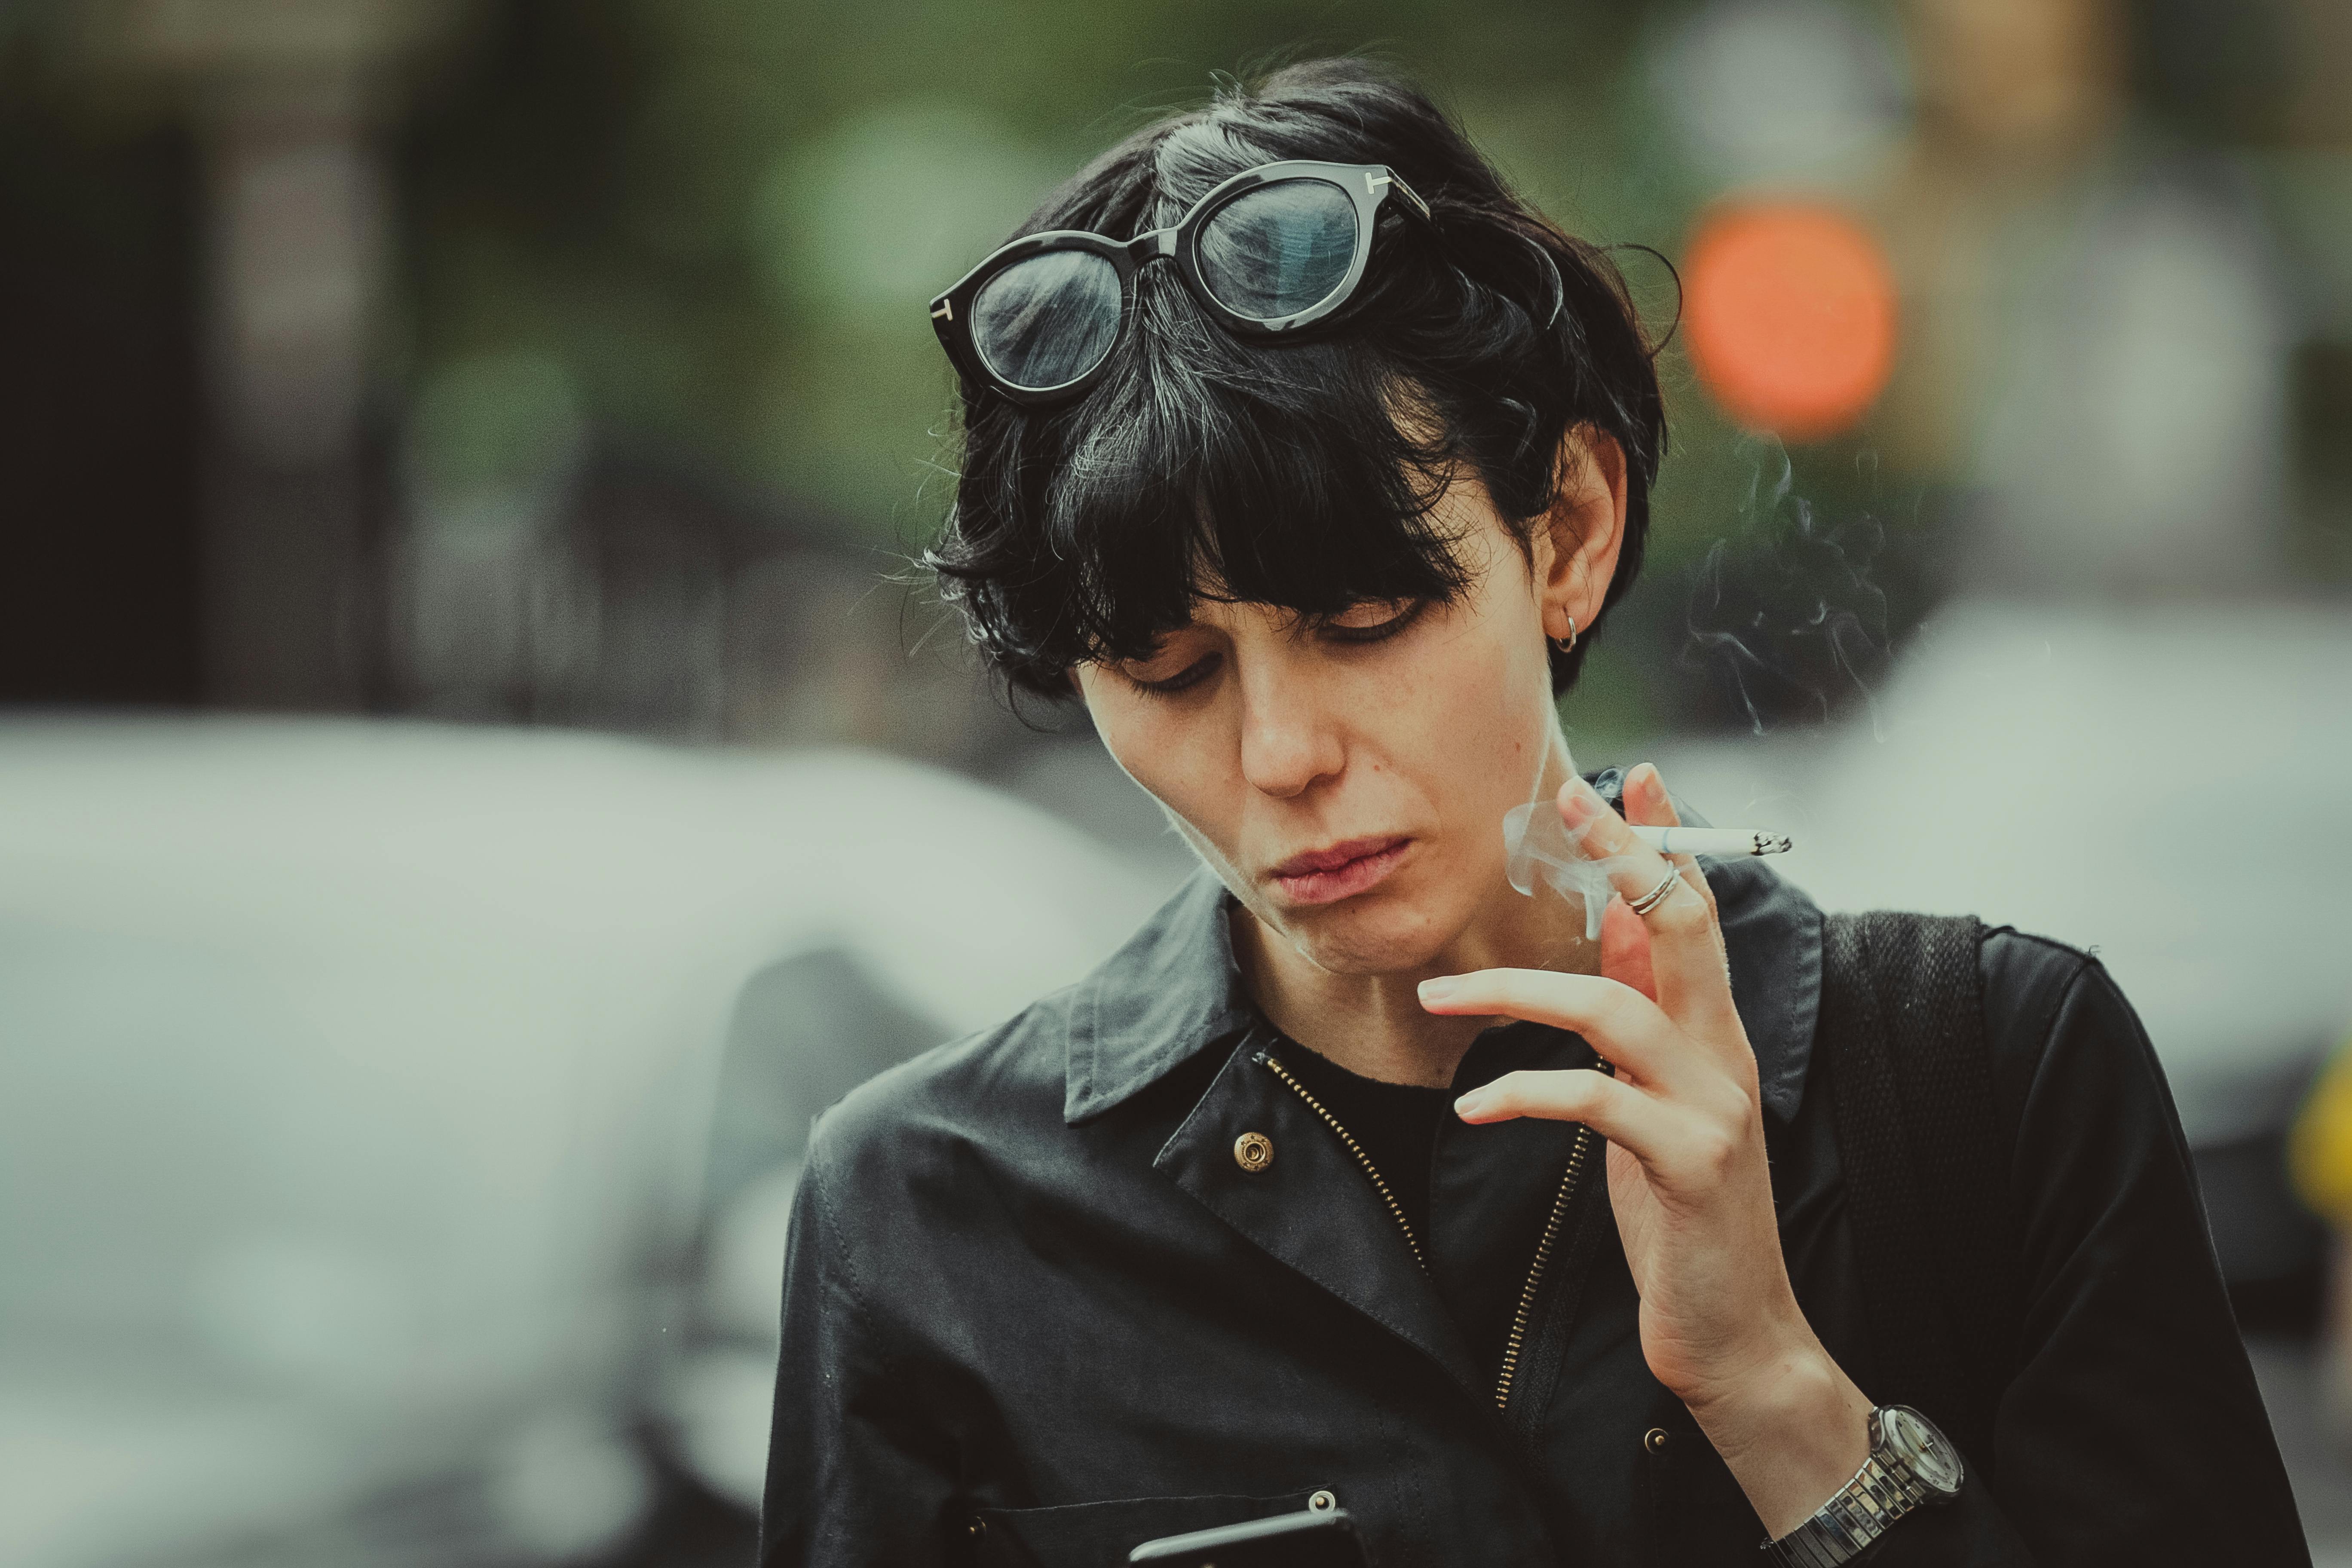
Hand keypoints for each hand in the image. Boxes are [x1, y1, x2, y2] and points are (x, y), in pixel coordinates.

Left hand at [1420, 764, 1870, 1536]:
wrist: (1738, 1334)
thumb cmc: (1685, 1216)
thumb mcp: (1654, 1102)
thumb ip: (1641, 1016)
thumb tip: (1616, 928)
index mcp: (1713, 1037)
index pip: (1693, 915)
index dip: (1665, 845)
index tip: (1636, 779)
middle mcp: (1723, 1056)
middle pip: (1681, 927)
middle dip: (1627, 858)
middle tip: (1571, 803)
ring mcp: (1713, 1108)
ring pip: (1615, 1007)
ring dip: (1515, 990)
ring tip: (1438, 999)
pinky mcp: (1689, 1165)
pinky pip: (1595, 1100)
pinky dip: (1525, 1094)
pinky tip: (1474, 1108)